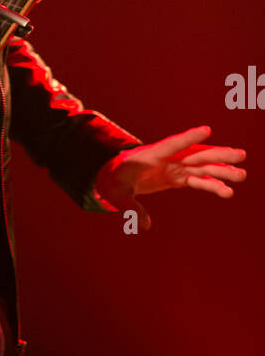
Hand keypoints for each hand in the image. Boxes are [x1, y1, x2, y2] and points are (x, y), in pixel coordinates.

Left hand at [95, 126, 246, 230]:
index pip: (172, 145)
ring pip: (202, 167)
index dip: (188, 138)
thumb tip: (144, 225)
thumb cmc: (113, 181)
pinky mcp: (177, 177)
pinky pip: (197, 180)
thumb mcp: (117, 194)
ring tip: (242, 175)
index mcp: (150, 155)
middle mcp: (167, 159)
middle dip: (218, 155)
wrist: (113, 178)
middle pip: (196, 155)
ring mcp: (174, 167)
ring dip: (221, 171)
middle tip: (241, 155)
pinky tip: (227, 191)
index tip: (207, 130)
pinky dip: (211, 185)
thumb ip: (130, 207)